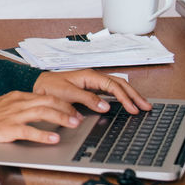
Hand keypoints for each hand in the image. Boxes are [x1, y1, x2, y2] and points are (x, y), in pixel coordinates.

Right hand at [0, 90, 84, 153]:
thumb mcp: (1, 109)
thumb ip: (18, 109)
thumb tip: (37, 114)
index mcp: (14, 97)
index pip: (44, 95)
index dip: (62, 102)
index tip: (73, 109)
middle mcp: (15, 103)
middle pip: (47, 101)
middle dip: (67, 108)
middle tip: (79, 117)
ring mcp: (11, 115)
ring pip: (42, 112)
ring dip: (61, 118)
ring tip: (74, 124)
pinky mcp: (6, 129)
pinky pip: (29, 131)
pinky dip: (44, 134)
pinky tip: (54, 138)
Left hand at [33, 69, 151, 115]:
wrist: (37, 85)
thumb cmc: (50, 87)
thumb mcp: (68, 93)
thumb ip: (87, 99)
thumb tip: (106, 106)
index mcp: (89, 76)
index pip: (113, 86)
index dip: (125, 97)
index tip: (133, 108)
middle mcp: (93, 77)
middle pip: (120, 84)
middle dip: (134, 95)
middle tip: (146, 107)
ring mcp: (92, 82)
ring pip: (117, 86)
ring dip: (130, 95)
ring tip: (142, 105)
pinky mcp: (90, 88)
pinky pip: (110, 91)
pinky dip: (121, 96)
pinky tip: (126, 103)